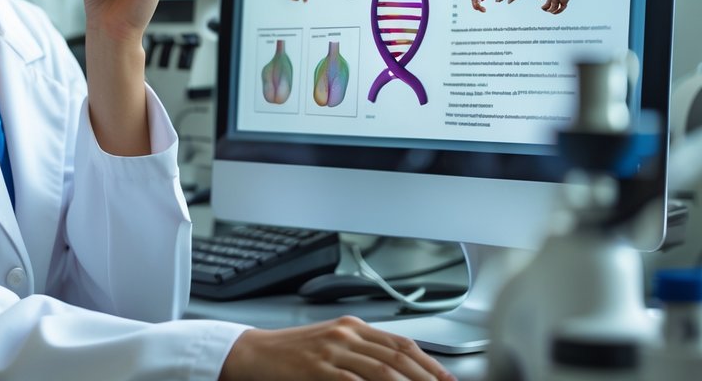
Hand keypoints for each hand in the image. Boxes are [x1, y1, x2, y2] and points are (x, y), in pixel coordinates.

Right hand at [219, 318, 454, 380]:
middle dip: (427, 377)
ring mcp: (332, 350)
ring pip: (382, 371)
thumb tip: (394, 369)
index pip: (402, 343)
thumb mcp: (330, 343)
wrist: (253, 353)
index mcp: (352, 326)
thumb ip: (361, 353)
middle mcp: (346, 334)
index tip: (448, 380)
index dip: (430, 363)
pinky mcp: (318, 369)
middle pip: (398, 357)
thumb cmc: (290, 353)